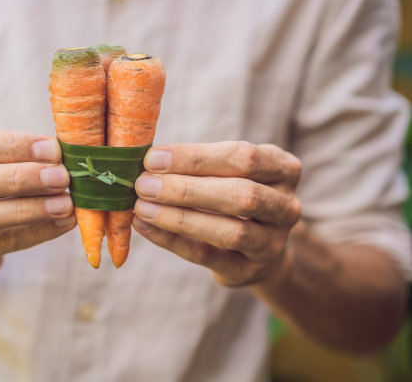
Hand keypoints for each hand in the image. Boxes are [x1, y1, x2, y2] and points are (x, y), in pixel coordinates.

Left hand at [132, 141, 301, 286]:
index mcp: (282, 168)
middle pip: (242, 195)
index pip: (242, 157)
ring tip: (142, 207)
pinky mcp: (250, 271)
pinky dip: (173, 241)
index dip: (195, 158)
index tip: (153, 158)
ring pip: (230, 231)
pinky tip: (146, 227)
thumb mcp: (229, 171)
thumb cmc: (233, 193)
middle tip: (144, 185)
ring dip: (180, 218)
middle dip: (187, 189)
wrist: (260, 246)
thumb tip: (148, 160)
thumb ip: (197, 164)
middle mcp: (286, 205)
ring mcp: (273, 242)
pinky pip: (208, 256)